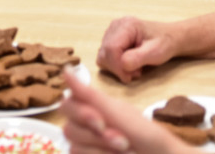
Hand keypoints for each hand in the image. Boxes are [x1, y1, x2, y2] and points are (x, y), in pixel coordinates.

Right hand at [62, 71, 192, 153]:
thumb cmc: (148, 136)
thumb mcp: (119, 113)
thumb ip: (89, 95)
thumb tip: (65, 69)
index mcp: (95, 109)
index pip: (68, 105)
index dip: (81, 113)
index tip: (102, 121)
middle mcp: (88, 128)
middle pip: (69, 128)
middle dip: (97, 136)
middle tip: (124, 142)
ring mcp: (89, 147)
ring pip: (74, 147)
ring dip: (102, 150)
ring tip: (127, 151)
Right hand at [97, 17, 177, 83]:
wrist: (169, 37)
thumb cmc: (164, 43)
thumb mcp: (155, 52)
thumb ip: (137, 58)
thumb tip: (122, 65)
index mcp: (126, 25)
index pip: (111, 49)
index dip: (117, 66)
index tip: (130, 77)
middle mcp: (116, 25)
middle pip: (104, 53)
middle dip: (118, 68)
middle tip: (135, 73)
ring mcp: (112, 31)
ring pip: (103, 56)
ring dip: (116, 68)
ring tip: (134, 68)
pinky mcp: (111, 39)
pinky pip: (105, 56)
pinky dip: (115, 65)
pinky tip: (129, 64)